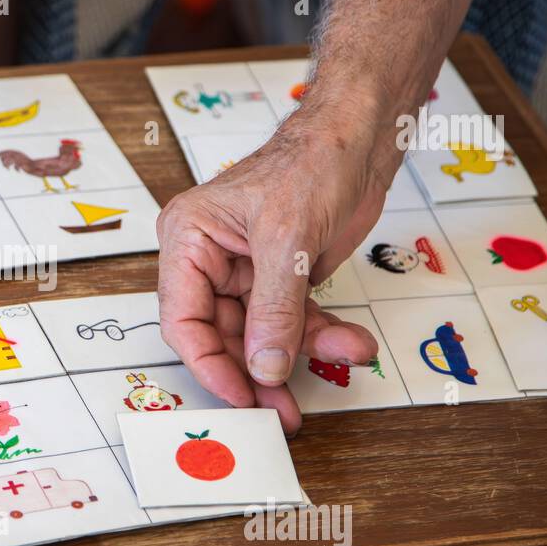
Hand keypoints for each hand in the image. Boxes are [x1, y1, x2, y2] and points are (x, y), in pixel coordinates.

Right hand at [156, 105, 396, 432]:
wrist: (362, 138)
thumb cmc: (312, 161)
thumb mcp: (289, 240)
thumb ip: (274, 310)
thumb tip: (265, 366)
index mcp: (189, 239)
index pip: (184, 318)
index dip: (209, 363)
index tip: (240, 394)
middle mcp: (211, 259)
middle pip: (222, 336)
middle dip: (259, 370)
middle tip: (283, 408)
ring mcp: (247, 272)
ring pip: (263, 335)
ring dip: (301, 353)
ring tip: (339, 357)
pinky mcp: (282, 279)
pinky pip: (294, 322)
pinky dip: (321, 335)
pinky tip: (350, 342)